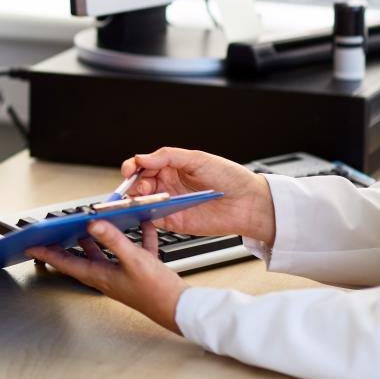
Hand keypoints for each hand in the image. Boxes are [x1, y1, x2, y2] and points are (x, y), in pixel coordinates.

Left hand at [27, 220, 185, 332]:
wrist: (182, 310)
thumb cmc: (157, 292)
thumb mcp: (133, 261)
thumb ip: (113, 240)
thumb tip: (93, 223)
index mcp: (101, 276)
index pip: (66, 263)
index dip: (47, 254)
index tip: (31, 246)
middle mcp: (109, 276)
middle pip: (82, 258)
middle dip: (68, 245)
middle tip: (56, 234)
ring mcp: (125, 275)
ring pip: (107, 254)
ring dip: (99, 239)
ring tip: (90, 225)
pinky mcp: (142, 272)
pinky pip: (136, 250)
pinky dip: (137, 237)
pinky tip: (145, 225)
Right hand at [122, 147, 275, 242]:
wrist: (249, 203)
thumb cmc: (229, 177)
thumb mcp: (197, 159)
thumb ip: (167, 156)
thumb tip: (140, 158)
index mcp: (170, 167)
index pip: (142, 165)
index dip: (132, 167)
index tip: (130, 170)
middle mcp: (167, 185)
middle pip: (138, 184)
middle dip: (134, 185)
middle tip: (140, 188)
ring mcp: (168, 203)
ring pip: (141, 202)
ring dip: (136, 200)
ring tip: (142, 199)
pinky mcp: (173, 222)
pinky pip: (152, 219)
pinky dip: (144, 216)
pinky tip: (146, 212)